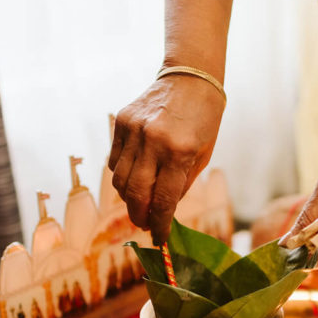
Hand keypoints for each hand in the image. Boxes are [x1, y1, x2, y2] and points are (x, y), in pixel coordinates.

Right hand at [109, 74, 224, 243]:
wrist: (190, 78)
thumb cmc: (203, 120)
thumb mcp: (202, 156)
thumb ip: (181, 185)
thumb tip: (162, 213)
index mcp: (179, 152)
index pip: (164, 200)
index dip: (160, 225)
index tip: (159, 239)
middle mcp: (153, 141)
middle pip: (136, 194)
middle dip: (139, 216)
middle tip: (144, 224)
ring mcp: (134, 130)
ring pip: (119, 180)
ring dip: (128, 198)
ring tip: (139, 203)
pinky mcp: (121, 122)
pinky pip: (114, 160)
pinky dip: (121, 175)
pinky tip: (134, 177)